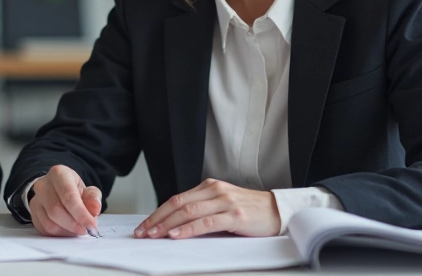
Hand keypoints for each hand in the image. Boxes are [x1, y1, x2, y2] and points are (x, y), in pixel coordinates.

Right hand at [28, 165, 101, 236]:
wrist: (57, 189)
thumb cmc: (74, 190)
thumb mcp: (88, 190)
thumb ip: (93, 198)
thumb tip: (95, 208)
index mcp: (59, 174)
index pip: (69, 197)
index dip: (81, 214)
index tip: (92, 226)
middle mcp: (43, 185)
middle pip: (56, 211)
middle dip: (73, 225)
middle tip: (86, 230)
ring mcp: (35, 199)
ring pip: (49, 222)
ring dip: (66, 231)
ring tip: (78, 229)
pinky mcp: (33, 213)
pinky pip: (44, 229)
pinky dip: (58, 233)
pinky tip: (68, 230)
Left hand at [134, 178, 279, 238]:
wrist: (278, 210)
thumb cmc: (249, 210)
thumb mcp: (222, 204)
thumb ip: (202, 209)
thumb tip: (175, 224)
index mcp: (209, 187)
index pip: (176, 199)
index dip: (157, 213)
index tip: (145, 225)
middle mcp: (215, 191)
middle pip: (178, 204)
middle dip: (157, 219)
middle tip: (143, 232)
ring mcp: (225, 202)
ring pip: (189, 211)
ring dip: (168, 224)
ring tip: (154, 234)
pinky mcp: (235, 215)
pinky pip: (207, 222)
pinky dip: (189, 229)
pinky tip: (177, 235)